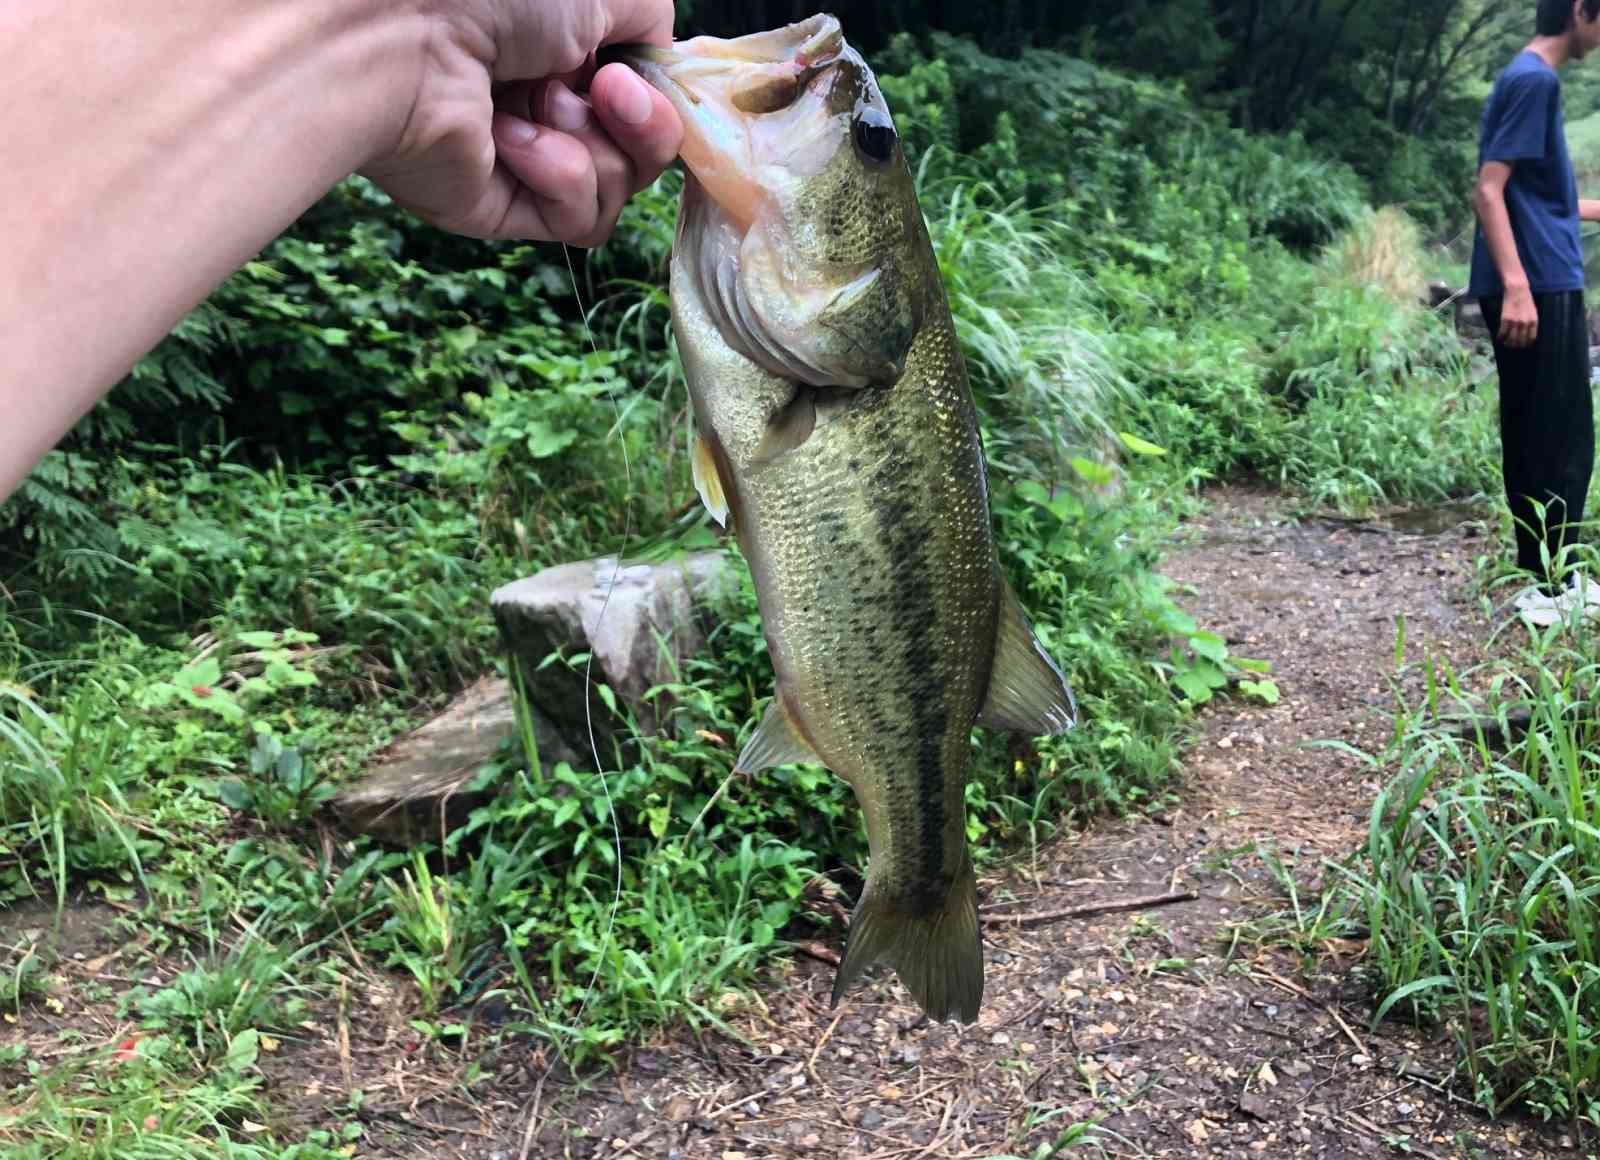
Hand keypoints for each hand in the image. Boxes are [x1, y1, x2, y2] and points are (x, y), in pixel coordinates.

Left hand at [361, 0, 682, 245]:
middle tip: (596, 90)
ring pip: (618, 189)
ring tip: (536, 107)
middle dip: (639, 125)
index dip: (657, 97)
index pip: (643, 95)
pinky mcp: (502, 207)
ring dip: (594, 147)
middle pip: (643, 150)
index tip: (631, 76)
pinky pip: (577, 219)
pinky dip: (560, 179)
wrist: (401, 35)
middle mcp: (543, 98)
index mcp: (560, 43)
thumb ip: (651, 21)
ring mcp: (523, 158)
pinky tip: (511, 144)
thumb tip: (650, 68)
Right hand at [1500, 285, 1538, 348]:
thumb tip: (1526, 333)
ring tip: (1505, 343)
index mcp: (1534, 321)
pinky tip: (1499, 338)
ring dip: (1507, 343)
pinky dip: (1500, 337)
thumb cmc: (1526, 299)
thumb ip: (1531, 322)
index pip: (1531, 338)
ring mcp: (1515, 322)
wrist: (1518, 290)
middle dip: (1516, 345)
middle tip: (1512, 345)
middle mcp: (1525, 323)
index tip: (1523, 345)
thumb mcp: (1533, 311)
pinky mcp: (1505, 319)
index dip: (1526, 344)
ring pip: (1511, 339)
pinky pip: (1502, 333)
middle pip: (1520, 340)